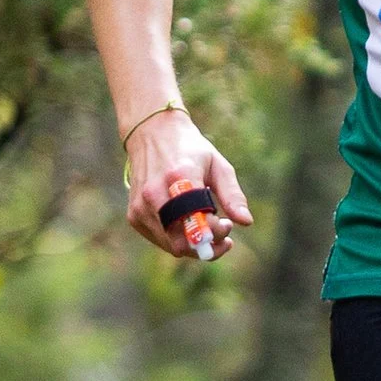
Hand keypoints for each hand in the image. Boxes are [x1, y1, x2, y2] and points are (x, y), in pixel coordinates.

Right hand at [123, 108, 252, 260]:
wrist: (152, 134)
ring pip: (172, 247)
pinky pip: (160, 240)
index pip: (199, 222)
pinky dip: (178, 239)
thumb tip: (246, 222)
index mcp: (179, 178)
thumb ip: (232, 194)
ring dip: (194, 245)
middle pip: (183, 243)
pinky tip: (188, 224)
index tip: (228, 224)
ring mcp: (140, 207)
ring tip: (208, 228)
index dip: (218, 232)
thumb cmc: (190, 151)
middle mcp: (154, 194)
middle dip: (207, 246)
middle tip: (222, 234)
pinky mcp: (133, 215)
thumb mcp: (217, 165)